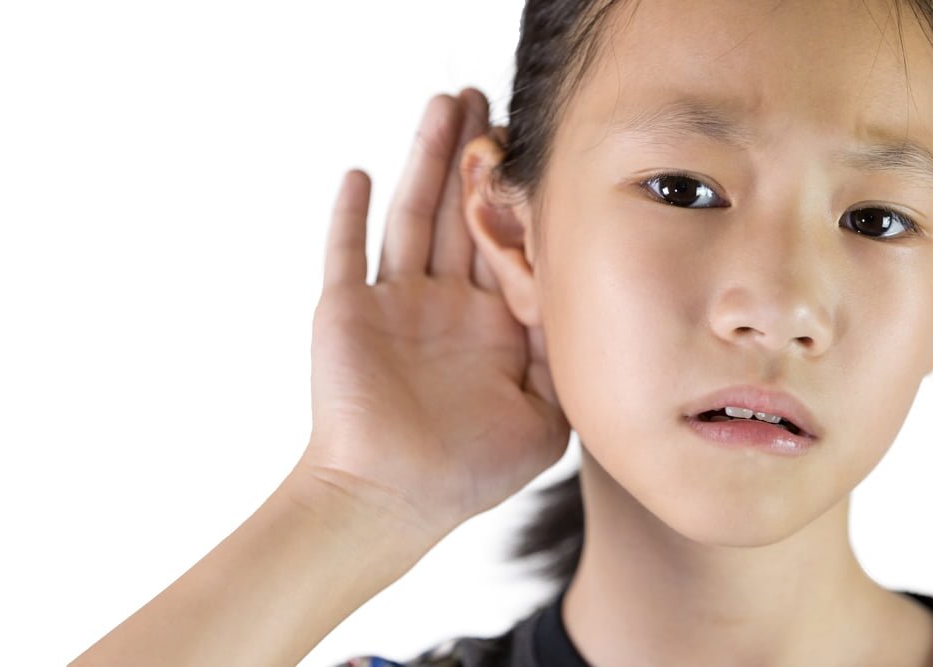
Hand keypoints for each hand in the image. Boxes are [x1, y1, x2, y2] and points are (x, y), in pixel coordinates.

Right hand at [292, 89, 570, 541]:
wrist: (392, 499)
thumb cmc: (469, 469)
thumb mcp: (545, 415)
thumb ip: (565, 358)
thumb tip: (587, 302)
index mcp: (490, 323)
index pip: (508, 242)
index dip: (521, 197)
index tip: (537, 148)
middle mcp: (444, 304)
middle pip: (462, 212)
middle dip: (475, 157)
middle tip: (488, 99)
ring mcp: (394, 303)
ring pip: (413, 216)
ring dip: (425, 162)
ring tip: (443, 105)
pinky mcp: (346, 310)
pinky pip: (346, 252)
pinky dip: (350, 214)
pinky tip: (362, 174)